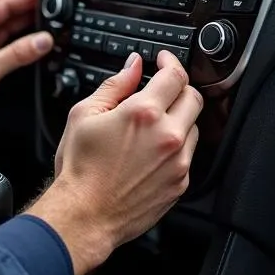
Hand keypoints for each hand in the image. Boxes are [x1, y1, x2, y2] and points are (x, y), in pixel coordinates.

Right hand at [26, 50, 201, 274]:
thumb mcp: (85, 114)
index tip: (164, 60)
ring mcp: (178, 162)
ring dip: (179, 117)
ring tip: (153, 123)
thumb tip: (133, 66)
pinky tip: (152, 149)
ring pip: (194, 126)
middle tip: (162, 88)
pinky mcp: (181, 183)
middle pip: (193, 97)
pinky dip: (176, 145)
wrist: (86, 214)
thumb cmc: (80, 168)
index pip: (175, 75)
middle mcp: (167, 136)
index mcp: (144, 113)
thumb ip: (115, 85)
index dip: (170, 61)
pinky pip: (188, 154)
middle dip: (179, 87)